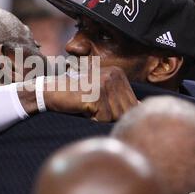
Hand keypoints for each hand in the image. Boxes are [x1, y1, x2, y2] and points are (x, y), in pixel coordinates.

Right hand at [18, 66, 137, 121]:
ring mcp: (104, 85)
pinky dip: (92, 120)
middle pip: (125, 110)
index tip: (99, 105)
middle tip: (92, 107)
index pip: (132, 103)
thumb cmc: (76, 94)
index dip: (117, 111)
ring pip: (115, 116)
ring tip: (88, 107)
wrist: (52, 91)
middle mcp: (114, 76)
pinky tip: (83, 109)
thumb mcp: (101, 91)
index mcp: (118, 73)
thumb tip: (142, 106)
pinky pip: (102, 119)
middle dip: (109, 116)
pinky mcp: (95, 96)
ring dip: (100, 118)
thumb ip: (120, 97)